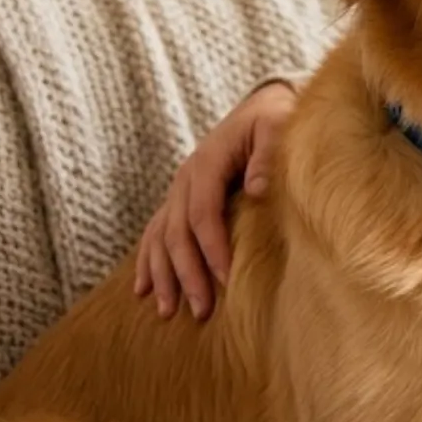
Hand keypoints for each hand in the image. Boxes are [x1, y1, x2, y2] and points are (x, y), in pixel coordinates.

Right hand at [132, 80, 294, 318]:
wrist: (261, 109)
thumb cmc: (275, 121)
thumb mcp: (277, 128)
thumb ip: (269, 155)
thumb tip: (256, 188)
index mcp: (207, 162)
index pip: (203, 213)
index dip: (211, 247)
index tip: (226, 278)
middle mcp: (185, 178)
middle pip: (178, 232)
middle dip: (187, 273)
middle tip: (201, 310)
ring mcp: (177, 190)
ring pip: (161, 238)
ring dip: (163, 276)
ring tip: (168, 312)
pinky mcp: (179, 200)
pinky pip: (155, 234)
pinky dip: (148, 262)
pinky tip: (143, 291)